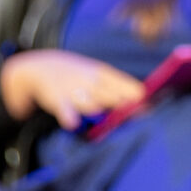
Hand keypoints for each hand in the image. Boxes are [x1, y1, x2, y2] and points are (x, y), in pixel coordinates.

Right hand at [0, 49, 144, 128]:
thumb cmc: (78, 75)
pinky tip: (73, 124)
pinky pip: (64, 109)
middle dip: (124, 107)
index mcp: (102, 73)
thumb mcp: (98, 75)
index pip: (123, 84)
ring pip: (91, 104)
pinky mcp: (57, 101)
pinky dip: (68, 116)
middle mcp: (90, 81)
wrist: (42, 67)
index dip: (137, 97)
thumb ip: (119, 88)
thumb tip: (144, 99)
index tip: (149, 107)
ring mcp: (74, 91)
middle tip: (139, 115)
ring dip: (102, 111)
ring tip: (114, 117)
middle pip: (111, 97)